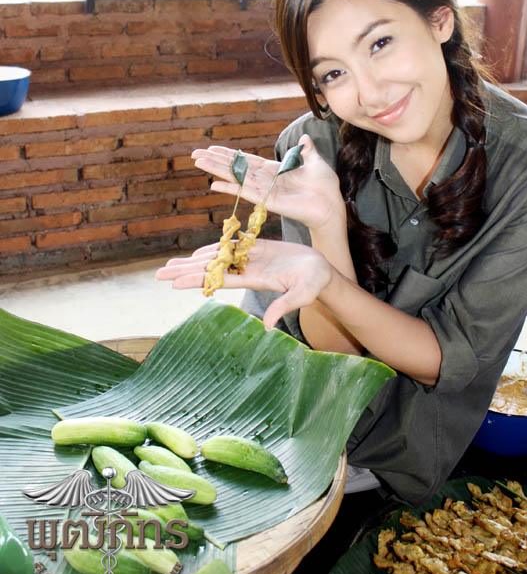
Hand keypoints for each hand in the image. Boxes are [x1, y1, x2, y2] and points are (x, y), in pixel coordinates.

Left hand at [155, 239, 332, 330]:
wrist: (322, 271)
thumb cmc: (315, 283)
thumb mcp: (302, 295)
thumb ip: (284, 307)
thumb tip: (267, 327)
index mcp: (254, 279)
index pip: (219, 279)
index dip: (197, 280)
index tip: (174, 283)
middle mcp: (247, 271)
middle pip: (210, 270)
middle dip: (185, 271)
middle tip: (158, 274)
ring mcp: (252, 260)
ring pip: (217, 258)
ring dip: (194, 260)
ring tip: (171, 263)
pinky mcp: (259, 249)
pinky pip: (233, 247)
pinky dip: (216, 247)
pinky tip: (200, 250)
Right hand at [191, 134, 344, 231]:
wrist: (331, 204)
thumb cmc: (324, 185)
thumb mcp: (314, 161)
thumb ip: (306, 150)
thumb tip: (304, 138)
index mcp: (274, 170)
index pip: (247, 161)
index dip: (230, 155)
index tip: (212, 149)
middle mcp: (266, 180)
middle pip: (236, 168)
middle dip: (216, 161)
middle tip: (195, 155)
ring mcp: (265, 191)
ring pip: (236, 178)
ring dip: (217, 170)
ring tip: (199, 163)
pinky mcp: (269, 201)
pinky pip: (246, 193)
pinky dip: (231, 188)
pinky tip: (214, 184)